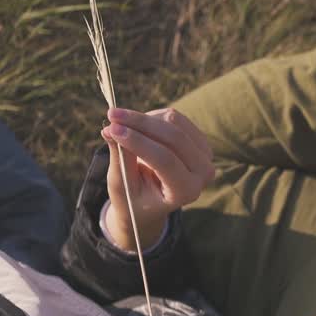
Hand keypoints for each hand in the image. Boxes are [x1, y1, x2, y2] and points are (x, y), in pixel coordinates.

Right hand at [100, 107, 213, 251]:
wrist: (153, 200)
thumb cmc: (134, 197)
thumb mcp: (123, 185)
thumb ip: (121, 158)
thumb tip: (110, 129)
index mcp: (186, 191)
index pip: (165, 160)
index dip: (138, 141)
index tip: (111, 128)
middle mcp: (203, 173)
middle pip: (174, 137)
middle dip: (139, 123)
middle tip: (110, 115)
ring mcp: (205, 154)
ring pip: (174, 122)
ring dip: (143, 119)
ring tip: (122, 126)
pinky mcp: (199, 139)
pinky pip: (174, 117)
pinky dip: (152, 117)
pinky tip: (138, 128)